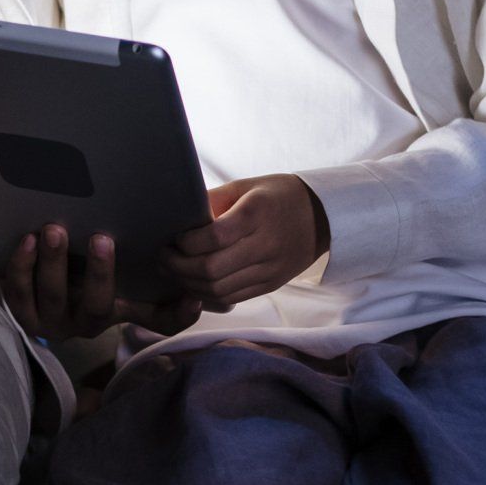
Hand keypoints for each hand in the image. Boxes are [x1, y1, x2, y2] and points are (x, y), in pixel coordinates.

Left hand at [0, 223, 201, 341]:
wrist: (29, 282)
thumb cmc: (81, 279)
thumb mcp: (118, 283)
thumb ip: (154, 283)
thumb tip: (198, 281)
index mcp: (116, 315)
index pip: (156, 321)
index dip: (177, 314)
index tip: (193, 295)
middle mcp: (84, 324)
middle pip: (96, 306)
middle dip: (100, 274)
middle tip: (102, 238)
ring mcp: (49, 321)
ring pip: (52, 297)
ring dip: (54, 264)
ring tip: (55, 231)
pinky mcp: (20, 310)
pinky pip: (18, 291)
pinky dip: (21, 266)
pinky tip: (27, 240)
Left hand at [161, 174, 327, 311]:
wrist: (322, 216)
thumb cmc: (276, 196)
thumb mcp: (245, 186)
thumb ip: (211, 201)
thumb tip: (177, 218)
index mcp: (257, 213)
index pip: (213, 238)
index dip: (185, 242)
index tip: (173, 238)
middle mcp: (265, 244)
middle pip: (211, 269)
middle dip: (178, 267)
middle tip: (163, 258)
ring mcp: (270, 269)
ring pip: (218, 289)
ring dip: (188, 284)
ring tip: (174, 272)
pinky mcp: (271, 284)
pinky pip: (232, 298)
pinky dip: (207, 295)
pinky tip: (194, 283)